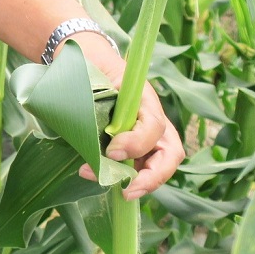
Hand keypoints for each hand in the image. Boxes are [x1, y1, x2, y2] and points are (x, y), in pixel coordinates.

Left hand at [68, 33, 185, 199]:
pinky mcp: (132, 147)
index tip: (112, 152)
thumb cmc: (89, 65)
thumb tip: (95, 131)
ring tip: (107, 185)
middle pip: (170, 154)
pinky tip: (99, 177)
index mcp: (144, 98)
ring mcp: (145, 135)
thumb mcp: (92, 72)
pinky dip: (125, 179)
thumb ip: (96, 95)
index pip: (154, 126)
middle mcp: (151, 119)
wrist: (84, 63)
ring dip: (137, 182)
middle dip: (152, 177)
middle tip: (126, 190)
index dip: (137, 143)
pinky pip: (138, 168)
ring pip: (158, 165)